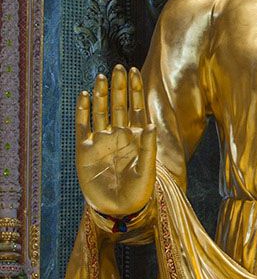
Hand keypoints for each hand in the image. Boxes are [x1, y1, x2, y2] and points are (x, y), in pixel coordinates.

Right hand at [75, 65, 155, 216]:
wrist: (118, 210)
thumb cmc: (139, 191)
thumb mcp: (147, 169)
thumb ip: (149, 147)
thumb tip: (151, 124)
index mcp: (137, 137)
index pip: (136, 107)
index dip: (135, 89)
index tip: (134, 70)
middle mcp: (119, 135)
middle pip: (119, 105)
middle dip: (118, 87)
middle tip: (117, 68)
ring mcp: (102, 142)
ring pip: (101, 112)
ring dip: (101, 95)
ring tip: (101, 77)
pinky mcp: (86, 151)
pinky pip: (83, 127)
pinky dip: (83, 111)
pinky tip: (84, 96)